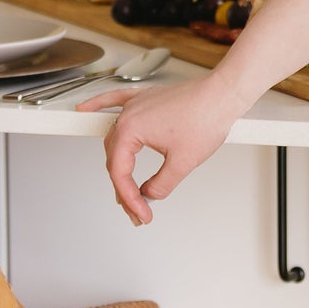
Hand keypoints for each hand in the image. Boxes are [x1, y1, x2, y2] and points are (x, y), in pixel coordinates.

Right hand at [75, 71, 242, 224]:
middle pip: (115, 158)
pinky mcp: (147, 98)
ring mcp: (137, 104)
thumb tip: (150, 194)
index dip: (129, 198)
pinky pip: (115, 100)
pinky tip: (84, 109)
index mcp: (131, 130)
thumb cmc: (207, 118)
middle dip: (125, 187)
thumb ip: (161, 184)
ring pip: (115, 137)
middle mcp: (129, 114)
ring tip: (124, 187)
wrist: (224, 93)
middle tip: (138, 209)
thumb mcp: (183, 162)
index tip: (141, 213)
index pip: (120, 173)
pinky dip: (98, 105)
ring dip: (117, 162)